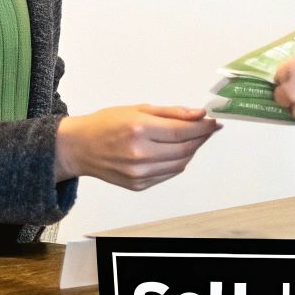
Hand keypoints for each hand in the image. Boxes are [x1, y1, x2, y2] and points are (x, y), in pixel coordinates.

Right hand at [55, 105, 220, 189]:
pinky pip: (168, 174)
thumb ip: (171, 112)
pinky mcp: (138, 185)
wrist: (79, 147)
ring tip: (193, 138)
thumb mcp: (138, 109)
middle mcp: (139, 154)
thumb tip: (199, 115)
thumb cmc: (106, 124)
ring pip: (180, 164)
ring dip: (192, 151)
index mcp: (139, 129)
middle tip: (208, 129)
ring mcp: (139, 173)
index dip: (203, 127)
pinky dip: (178, 162)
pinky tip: (177, 151)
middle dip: (201, 138)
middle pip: (185, 149)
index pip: (182, 131)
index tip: (214, 122)